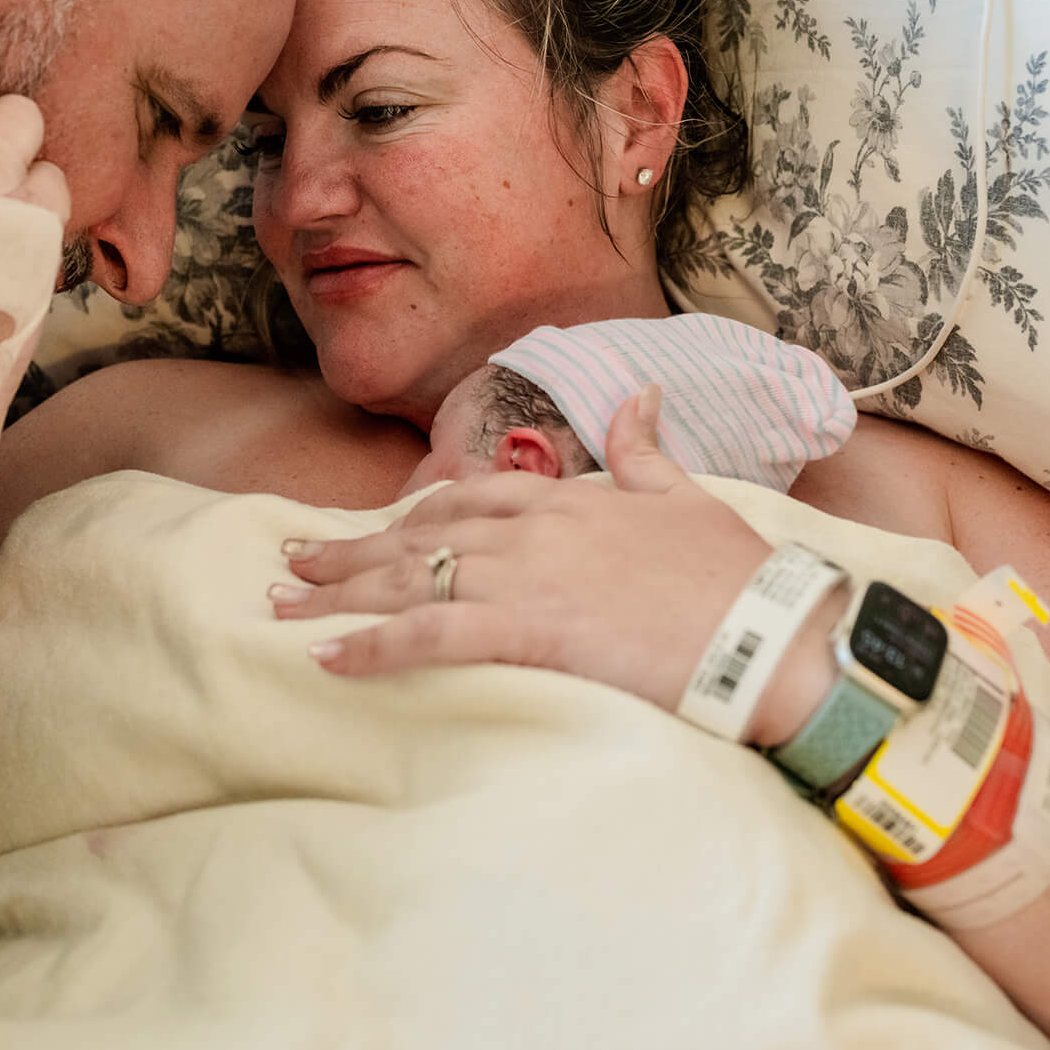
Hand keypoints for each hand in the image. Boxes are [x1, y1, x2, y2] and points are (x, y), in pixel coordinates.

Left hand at [276, 387, 822, 732]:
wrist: (766, 630)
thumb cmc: (732, 573)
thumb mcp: (685, 494)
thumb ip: (647, 445)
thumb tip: (639, 391)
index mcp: (564, 498)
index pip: (464, 496)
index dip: (407, 515)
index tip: (365, 530)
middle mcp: (531, 529)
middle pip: (417, 534)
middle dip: (348, 551)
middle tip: (290, 565)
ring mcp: (524, 576)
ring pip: (409, 579)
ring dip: (338, 593)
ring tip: (283, 603)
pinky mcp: (527, 628)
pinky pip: (430, 635)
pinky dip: (373, 646)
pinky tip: (328, 658)